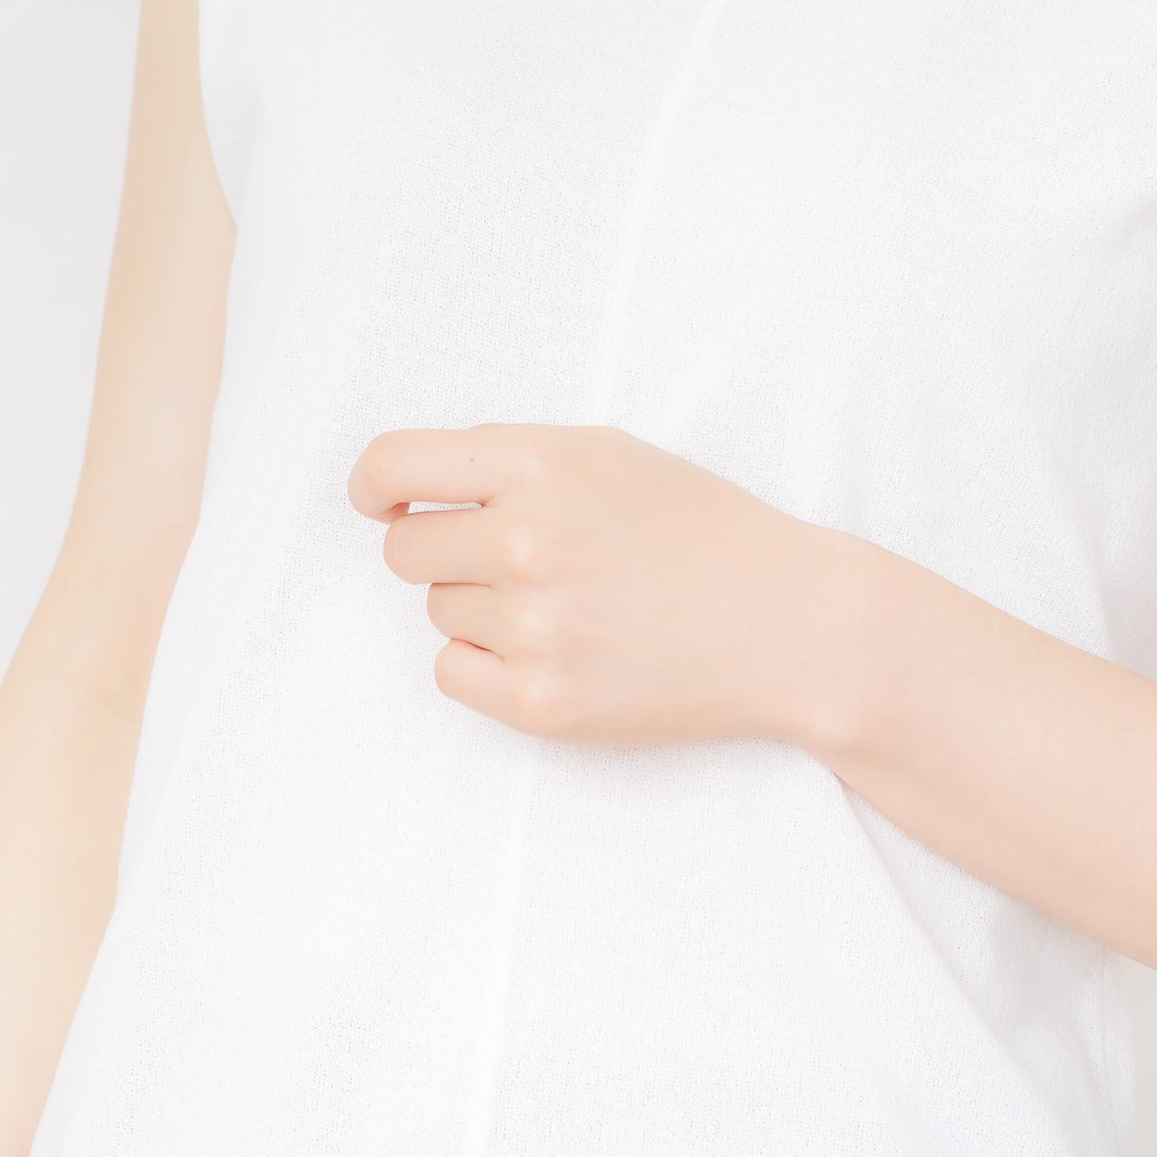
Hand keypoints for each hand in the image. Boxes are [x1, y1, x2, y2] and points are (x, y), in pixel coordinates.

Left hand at [346, 421, 864, 751]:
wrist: (782, 620)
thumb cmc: (698, 526)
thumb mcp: (608, 453)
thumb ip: (511, 459)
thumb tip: (413, 487)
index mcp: (538, 465)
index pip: (393, 466)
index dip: (373, 485)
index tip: (381, 501)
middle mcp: (525, 542)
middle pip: (405, 551)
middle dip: (444, 549)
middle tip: (514, 555)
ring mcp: (531, 628)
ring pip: (439, 611)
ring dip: (482, 604)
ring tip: (569, 600)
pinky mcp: (540, 703)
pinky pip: (452, 672)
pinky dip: (487, 662)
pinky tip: (556, 646)